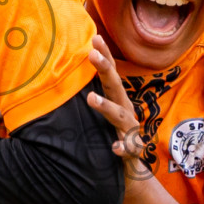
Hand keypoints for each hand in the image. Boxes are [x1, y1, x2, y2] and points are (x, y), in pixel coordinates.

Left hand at [85, 35, 152, 186]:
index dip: (105, 55)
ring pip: (120, 116)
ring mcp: (130, 129)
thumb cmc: (111, 131)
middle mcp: (125, 109)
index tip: (94, 37)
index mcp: (117, 98)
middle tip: (92, 55)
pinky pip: (129, 148)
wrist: (130, 166)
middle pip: (116, 87)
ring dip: (106, 106)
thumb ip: (92, 90)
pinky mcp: (133, 149)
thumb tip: (70, 68)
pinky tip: (115, 148)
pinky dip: (123, 147)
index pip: (110, 73)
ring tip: (91, 98)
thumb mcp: (103, 109)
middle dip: (105, 70)